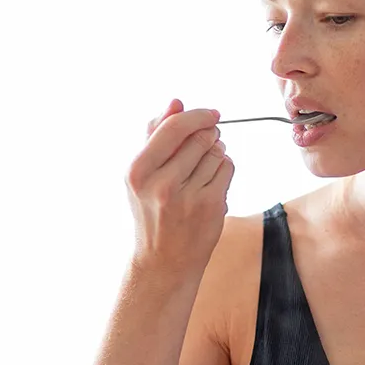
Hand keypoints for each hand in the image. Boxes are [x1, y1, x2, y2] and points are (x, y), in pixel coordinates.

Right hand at [127, 100, 233, 277]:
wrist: (163, 262)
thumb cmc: (152, 212)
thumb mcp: (142, 175)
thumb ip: (155, 136)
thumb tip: (175, 102)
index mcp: (137, 171)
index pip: (173, 127)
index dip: (197, 116)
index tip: (211, 114)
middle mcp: (161, 184)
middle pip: (200, 137)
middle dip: (209, 135)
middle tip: (207, 143)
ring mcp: (188, 197)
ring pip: (216, 152)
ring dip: (216, 154)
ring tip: (203, 169)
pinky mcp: (211, 206)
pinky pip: (227, 169)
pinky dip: (224, 170)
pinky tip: (211, 182)